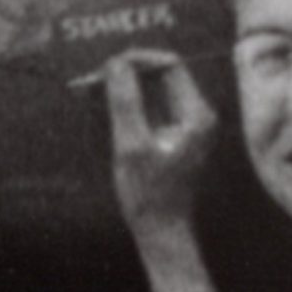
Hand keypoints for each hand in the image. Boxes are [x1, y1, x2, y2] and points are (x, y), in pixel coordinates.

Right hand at [89, 49, 221, 291]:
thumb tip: (115, 63)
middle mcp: (198, 114)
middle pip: (163, 74)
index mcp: (196, 114)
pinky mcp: (176, 134)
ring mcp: (188, 124)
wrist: (161, 232)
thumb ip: (124, 100)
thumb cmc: (149, 195)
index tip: (108, 66)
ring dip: (125, 86)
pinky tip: (105, 107)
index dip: (137, 59)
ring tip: (93, 90)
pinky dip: (129, 102)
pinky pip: (152, 105)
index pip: (169, 65)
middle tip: (95, 78)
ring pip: (155, 89)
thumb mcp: (131, 145)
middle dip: (128, 71)